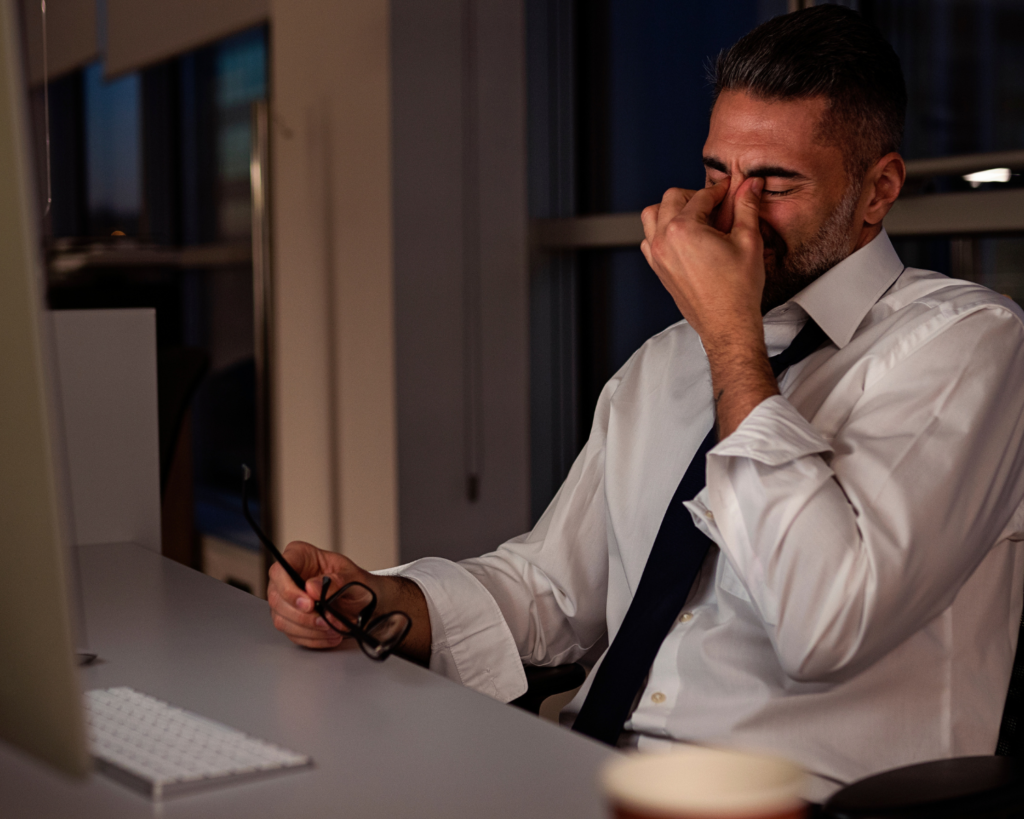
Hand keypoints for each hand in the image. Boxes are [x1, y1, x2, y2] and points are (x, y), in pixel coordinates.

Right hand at [266, 540, 432, 663]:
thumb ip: (335, 581)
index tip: (309, 603)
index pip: (280, 570)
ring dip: (309, 629)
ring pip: (282, 619)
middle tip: (325, 620)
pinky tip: (330, 635)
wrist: (365, 604)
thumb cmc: (357, 584)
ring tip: (333, 628)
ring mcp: (286, 601)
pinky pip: (293, 634)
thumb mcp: (354, 577)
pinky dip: (313, 638)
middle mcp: (288, 578)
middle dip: (303, 615)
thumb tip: (312, 587)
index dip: (289, 589)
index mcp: (300, 556)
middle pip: (277, 598)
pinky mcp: (290, 620)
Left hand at [640, 177, 777, 438]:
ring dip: (672, 210)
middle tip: (715, 204)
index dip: (720, 190)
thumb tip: (749, 185)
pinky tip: (685, 237)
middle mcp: (664, 240)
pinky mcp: (658, 268)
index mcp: (684, 229)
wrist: (726, 324)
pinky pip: (649, 239)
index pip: (701, 196)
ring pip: (652, 216)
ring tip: (696, 217)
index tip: (730, 191)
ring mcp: (657, 255)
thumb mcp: (749, 241)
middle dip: (694, 195)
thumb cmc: (737, 290)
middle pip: (671, 198)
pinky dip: (662, 231)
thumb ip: (747, 208)